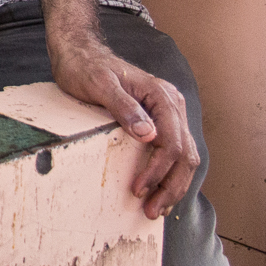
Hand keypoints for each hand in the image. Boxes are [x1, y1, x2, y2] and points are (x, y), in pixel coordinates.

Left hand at [50, 40, 198, 218]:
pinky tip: (160, 191)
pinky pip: (174, 152)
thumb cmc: (86, 68)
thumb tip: (149, 135)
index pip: (172, 141)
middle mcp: (172, 105)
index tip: (139, 189)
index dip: (158, 169)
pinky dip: (170, 175)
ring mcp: (168, 114)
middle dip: (171, 186)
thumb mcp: (100, 85)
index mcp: (162, 95)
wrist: (80, 53)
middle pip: (185, 153)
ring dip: (173, 185)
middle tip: (152, 211)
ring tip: (157, 208)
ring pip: (185, 157)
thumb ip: (124, 107)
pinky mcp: (160, 122)